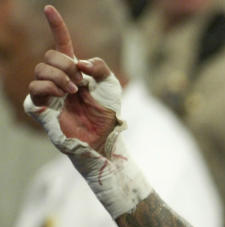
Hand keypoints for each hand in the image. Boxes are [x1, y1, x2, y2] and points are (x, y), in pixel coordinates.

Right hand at [26, 6, 118, 153]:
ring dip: (60, 77)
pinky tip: (63, 94)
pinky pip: (35, 86)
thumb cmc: (106, 113)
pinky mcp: (39, 106)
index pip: (61, 42)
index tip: (49, 8)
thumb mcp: (111, 84)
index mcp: (74, 70)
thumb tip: (80, 63)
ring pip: (41, 68)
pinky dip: (50, 86)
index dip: (55, 25)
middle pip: (49, 56)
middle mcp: (58, 78)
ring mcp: (47, 91)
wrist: (104, 137)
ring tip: (74, 91)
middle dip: (66, 65)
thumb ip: (100, 66)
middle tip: (80, 82)